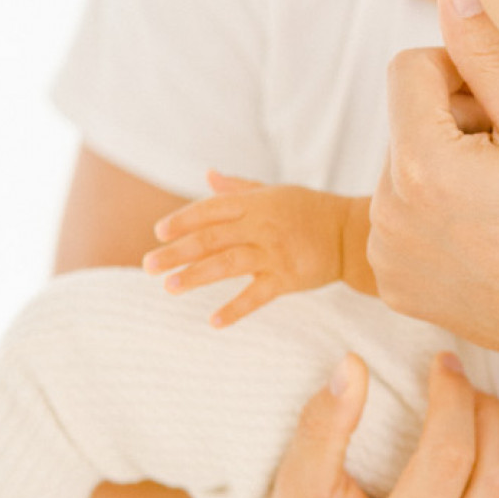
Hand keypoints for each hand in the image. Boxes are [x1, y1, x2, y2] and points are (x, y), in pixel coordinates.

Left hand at [144, 174, 348, 327]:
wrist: (351, 235)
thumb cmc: (310, 210)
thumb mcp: (275, 192)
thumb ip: (238, 188)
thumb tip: (207, 175)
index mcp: (256, 204)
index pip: (211, 210)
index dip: (183, 220)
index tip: (159, 233)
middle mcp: (262, 226)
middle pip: (211, 239)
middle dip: (177, 252)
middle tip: (148, 265)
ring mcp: (275, 254)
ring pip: (228, 264)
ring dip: (196, 276)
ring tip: (170, 287)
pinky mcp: (288, 279)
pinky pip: (257, 296)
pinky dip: (235, 309)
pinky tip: (213, 322)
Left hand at [369, 0, 498, 374]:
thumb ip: (488, 55)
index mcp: (421, 164)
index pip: (408, 69)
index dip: (458, 74)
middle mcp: (387, 211)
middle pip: (406, 121)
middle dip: (453, 126)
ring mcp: (385, 254)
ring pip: (404, 170)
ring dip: (445, 171)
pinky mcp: (391, 284)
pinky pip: (400, 220)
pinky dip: (435, 218)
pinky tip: (484, 240)